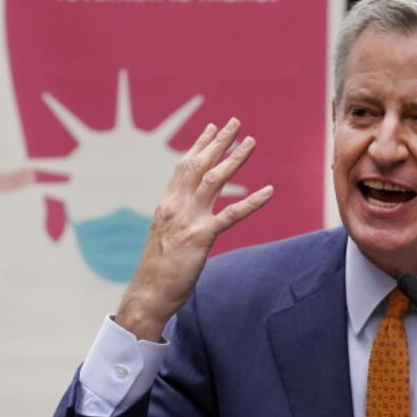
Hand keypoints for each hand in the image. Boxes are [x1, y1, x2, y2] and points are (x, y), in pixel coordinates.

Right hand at [115, 118, 272, 339]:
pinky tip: (269, 191)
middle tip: (235, 122)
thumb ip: (178, 217)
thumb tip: (189, 208)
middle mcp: (176, 206)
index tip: (213, 128)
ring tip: (251, 143)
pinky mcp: (201, 238)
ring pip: (215, 181)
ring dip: (235, 159)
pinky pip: (231, 215)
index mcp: (167, 204)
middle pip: (200, 165)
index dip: (200, 145)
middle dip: (219, 142)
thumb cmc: (158, 269)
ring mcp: (188, 220)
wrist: (148, 294)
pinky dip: (251, 202)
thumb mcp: (166, 235)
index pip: (184, 166)